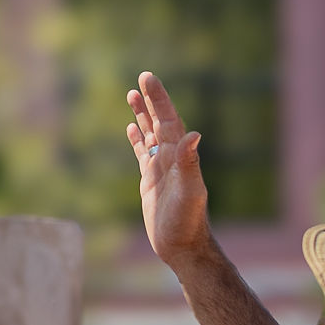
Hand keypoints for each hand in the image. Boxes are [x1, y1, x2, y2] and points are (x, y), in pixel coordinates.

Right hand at [127, 72, 212, 265]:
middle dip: (152, 100)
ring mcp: (160, 168)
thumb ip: (189, 164)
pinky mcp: (150, 180)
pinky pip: (142, 153)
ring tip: (132, 95)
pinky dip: (137, 139)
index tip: (148, 79)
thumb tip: (193, 134)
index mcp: (180, 156)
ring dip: (142, 115)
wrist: (183, 247)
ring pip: (150, 134)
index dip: (159, 99)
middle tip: (143, 78)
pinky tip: (131, 128)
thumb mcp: (189, 192)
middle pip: (159, 122)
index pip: (168, 120)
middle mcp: (171, 158)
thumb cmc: (187, 222)